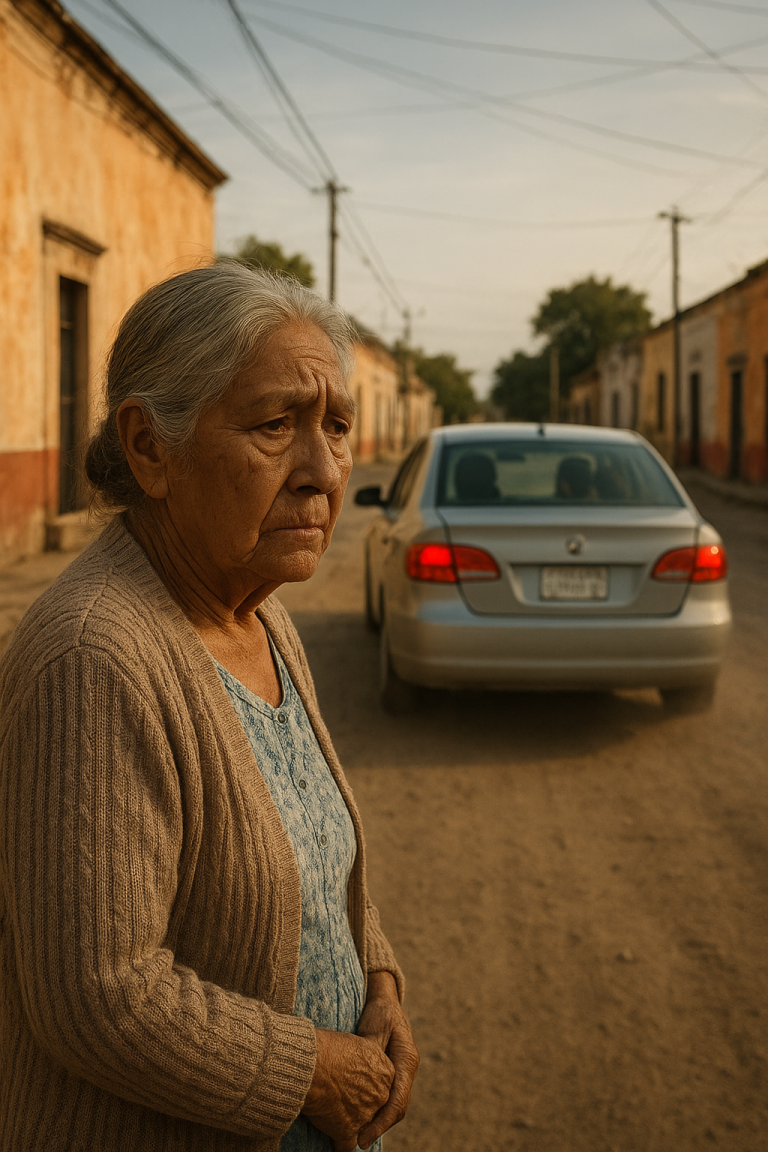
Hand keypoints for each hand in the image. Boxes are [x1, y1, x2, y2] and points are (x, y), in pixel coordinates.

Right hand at [301, 1028, 394, 1151]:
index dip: (365, 1086)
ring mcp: (366, 1115)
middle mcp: (380, 1094)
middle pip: (374, 1105)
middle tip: (342, 1099)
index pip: (381, 1085)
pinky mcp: (347, 1131)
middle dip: (360, 1105)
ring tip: (332, 1115)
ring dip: (349, 1123)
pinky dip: (338, 1143)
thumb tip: (358, 1061)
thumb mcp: (357, 1043)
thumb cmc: (328, 1048)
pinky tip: (331, 1138)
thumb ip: (365, 1057)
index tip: (353, 1085)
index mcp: (385, 1071)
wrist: (310, 1064)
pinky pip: (345, 1145)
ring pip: (362, 1126)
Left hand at [355, 972, 419, 1149]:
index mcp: (407, 1060)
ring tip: (357, 1137)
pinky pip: (388, 1097)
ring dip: (378, 1121)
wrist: (385, 1000)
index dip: (381, 1122)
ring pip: (393, 1105)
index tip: (364, 1138)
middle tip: (358, 1142)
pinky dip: (376, 1110)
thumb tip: (366, 1075)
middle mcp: (407, 1069)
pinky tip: (360, 1119)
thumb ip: (372, 1051)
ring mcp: (402, 1072)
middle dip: (379, 1127)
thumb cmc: (379, 1011)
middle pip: (397, 1108)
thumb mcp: (375, 1027)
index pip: (397, 1100)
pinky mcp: (394, 1073)